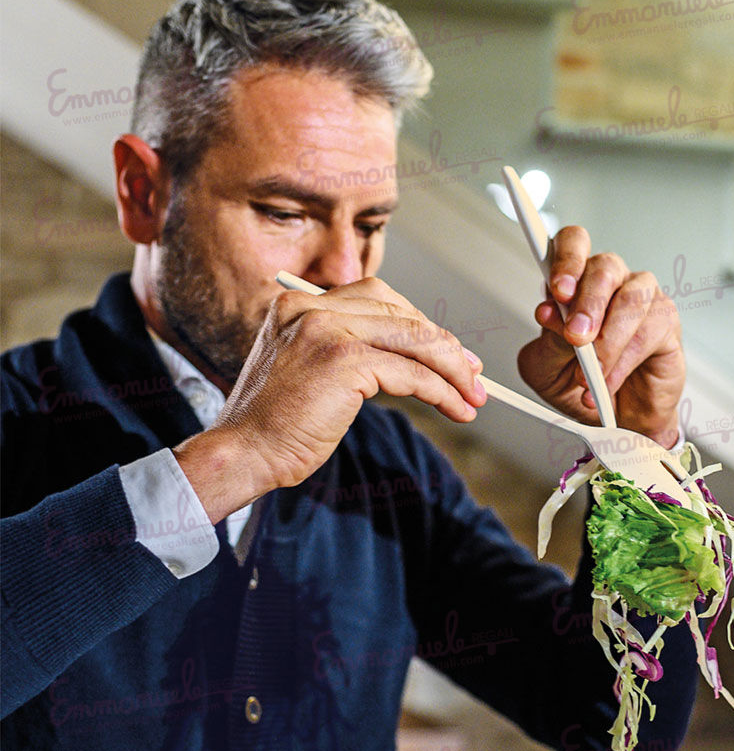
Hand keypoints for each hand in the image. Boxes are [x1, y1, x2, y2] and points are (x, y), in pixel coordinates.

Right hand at [173, 278, 485, 522]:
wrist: (243, 453)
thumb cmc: (276, 425)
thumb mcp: (308, 372)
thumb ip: (346, 352)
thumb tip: (412, 357)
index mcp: (299, 304)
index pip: (379, 298)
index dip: (421, 325)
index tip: (451, 354)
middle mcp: (312, 308)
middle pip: (402, 313)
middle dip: (444, 346)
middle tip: (472, 376)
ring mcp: (326, 330)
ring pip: (413, 339)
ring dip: (452, 370)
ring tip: (473, 398)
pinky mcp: (342, 361)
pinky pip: (410, 371)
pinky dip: (440, 390)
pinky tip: (454, 408)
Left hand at [516, 226, 684, 446]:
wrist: (616, 420)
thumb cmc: (581, 386)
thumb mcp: (547, 371)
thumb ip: (547, 342)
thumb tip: (551, 314)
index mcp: (575, 283)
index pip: (573, 244)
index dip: (567, 259)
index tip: (558, 290)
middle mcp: (610, 284)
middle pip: (605, 267)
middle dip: (587, 304)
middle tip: (576, 337)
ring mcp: (641, 299)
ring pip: (630, 299)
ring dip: (607, 339)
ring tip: (589, 373)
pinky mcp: (666, 322)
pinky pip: (648, 332)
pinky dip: (623, 362)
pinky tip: (607, 382)